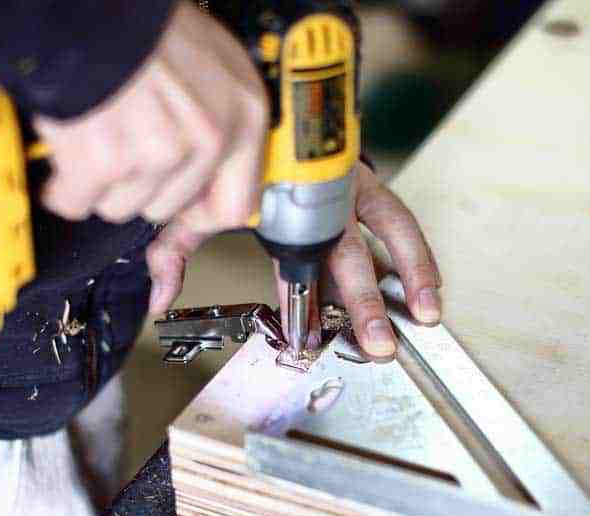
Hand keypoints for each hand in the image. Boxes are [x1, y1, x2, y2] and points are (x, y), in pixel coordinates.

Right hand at [35, 1, 267, 227]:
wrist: (89, 6)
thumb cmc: (142, 25)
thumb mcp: (208, 67)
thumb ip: (212, 130)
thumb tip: (195, 206)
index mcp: (243, 115)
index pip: (234, 207)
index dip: (197, 221)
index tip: (176, 226)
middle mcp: (210, 137)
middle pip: (166, 208)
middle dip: (136, 184)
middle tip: (121, 140)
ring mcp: (161, 153)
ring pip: (121, 206)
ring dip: (98, 179)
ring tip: (97, 129)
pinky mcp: (111, 161)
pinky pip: (77, 201)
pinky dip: (62, 182)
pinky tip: (68, 144)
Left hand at [147, 160, 441, 360]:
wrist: (261, 98)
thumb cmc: (234, 153)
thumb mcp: (198, 202)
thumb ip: (176, 249)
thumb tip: (159, 297)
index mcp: (284, 214)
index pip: (297, 271)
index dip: (303, 307)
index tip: (308, 338)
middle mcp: (324, 203)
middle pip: (349, 260)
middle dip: (365, 306)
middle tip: (378, 344)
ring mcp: (350, 189)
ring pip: (391, 233)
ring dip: (412, 275)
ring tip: (427, 312)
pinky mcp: (366, 178)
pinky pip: (400, 217)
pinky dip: (416, 250)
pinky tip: (429, 279)